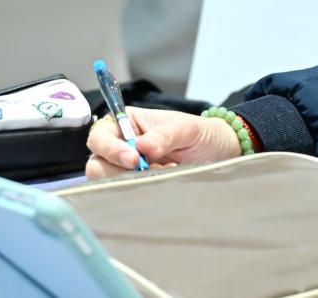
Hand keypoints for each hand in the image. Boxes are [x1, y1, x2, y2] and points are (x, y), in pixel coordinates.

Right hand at [85, 107, 240, 178]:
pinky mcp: (135, 186)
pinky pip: (126, 194)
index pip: (100, 136)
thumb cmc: (202, 134)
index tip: (134, 159)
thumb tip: (142, 146)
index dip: (111, 149)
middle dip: (121, 171)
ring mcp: (126, 169)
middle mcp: (120, 145)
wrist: (220, 153)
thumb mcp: (188, 129)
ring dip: (134, 181)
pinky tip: (163, 180)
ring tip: (164, 171)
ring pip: (109, 183)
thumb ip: (165, 135)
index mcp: (126, 122)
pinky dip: (142, 191)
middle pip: (97, 164)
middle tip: (152, 168)